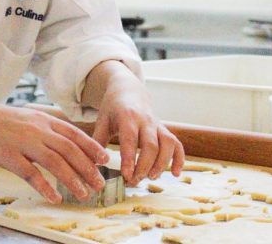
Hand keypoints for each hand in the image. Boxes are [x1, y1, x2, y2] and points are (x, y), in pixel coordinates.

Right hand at [0, 100, 109, 203]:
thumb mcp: (27, 118)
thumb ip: (45, 128)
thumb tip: (65, 143)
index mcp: (44, 120)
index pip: (74, 134)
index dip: (92, 148)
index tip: (104, 160)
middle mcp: (37, 130)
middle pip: (70, 150)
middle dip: (88, 168)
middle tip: (99, 184)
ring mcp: (23, 142)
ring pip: (55, 162)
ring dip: (72, 180)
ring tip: (83, 194)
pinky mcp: (8, 156)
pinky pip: (31, 174)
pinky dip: (45, 187)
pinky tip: (54, 198)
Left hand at [89, 64, 184, 185]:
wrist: (128, 90)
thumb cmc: (112, 108)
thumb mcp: (101, 121)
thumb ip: (97, 142)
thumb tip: (92, 165)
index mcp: (127, 117)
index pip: (130, 139)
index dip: (129, 159)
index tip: (126, 176)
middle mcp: (145, 120)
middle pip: (151, 145)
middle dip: (144, 166)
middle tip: (134, 181)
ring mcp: (157, 124)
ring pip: (167, 144)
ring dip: (162, 163)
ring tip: (151, 177)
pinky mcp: (165, 129)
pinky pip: (177, 144)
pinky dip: (179, 159)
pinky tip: (175, 174)